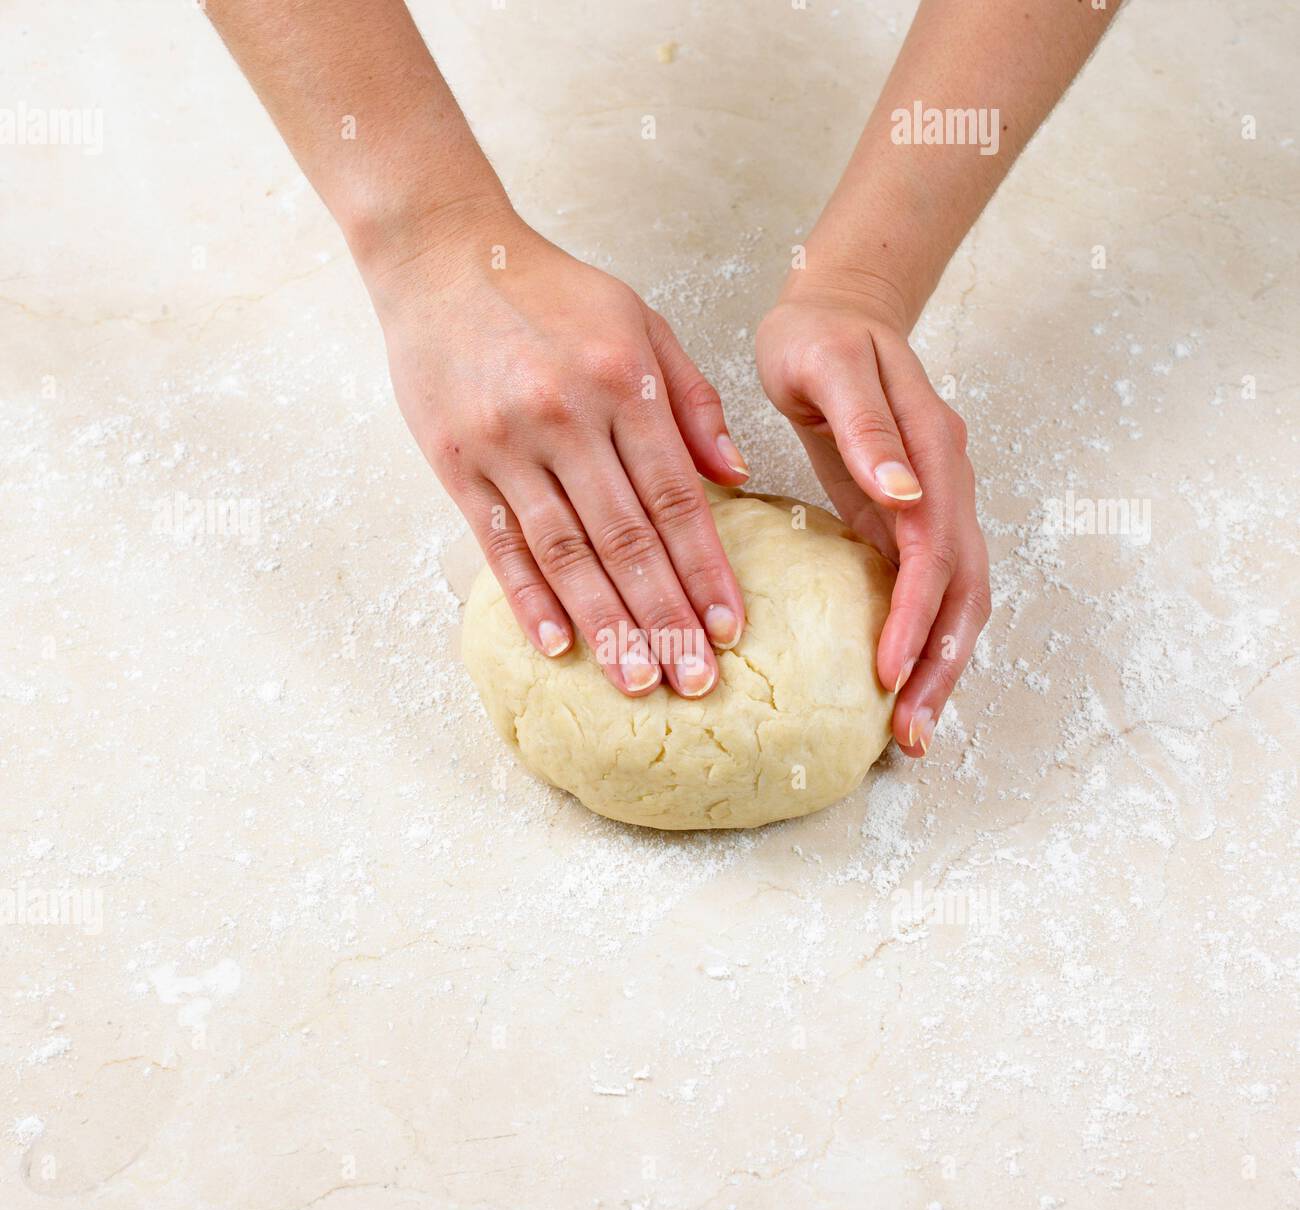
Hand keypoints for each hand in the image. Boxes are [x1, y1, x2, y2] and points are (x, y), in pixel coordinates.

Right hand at [363, 207, 749, 697]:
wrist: (441, 255)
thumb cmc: (551, 292)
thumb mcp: (639, 320)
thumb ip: (692, 400)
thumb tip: (736, 479)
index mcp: (623, 382)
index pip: (675, 498)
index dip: (705, 569)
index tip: (731, 627)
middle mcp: (567, 417)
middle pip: (627, 538)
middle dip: (665, 617)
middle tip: (694, 681)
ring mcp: (506, 443)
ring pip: (566, 553)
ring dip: (605, 624)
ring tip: (637, 681)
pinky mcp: (456, 462)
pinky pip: (499, 544)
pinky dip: (529, 598)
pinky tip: (558, 646)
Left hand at [756, 286, 989, 756]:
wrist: (838, 310)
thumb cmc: (820, 337)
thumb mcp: (829, 365)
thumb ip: (868, 429)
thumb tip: (906, 495)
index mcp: (930, 451)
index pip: (935, 548)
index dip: (915, 612)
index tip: (886, 667)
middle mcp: (945, 483)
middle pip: (965, 589)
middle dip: (940, 663)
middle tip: (909, 731)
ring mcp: (936, 503)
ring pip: (958, 597)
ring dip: (940, 664)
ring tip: (912, 727)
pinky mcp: (910, 518)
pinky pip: (931, 588)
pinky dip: (923, 638)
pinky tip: (899, 678)